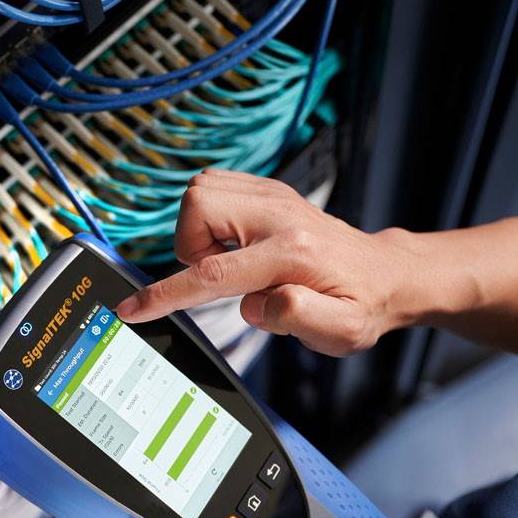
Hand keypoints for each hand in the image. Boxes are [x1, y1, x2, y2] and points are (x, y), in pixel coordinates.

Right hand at [115, 169, 418, 355]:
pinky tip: (233, 244)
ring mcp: (273, 196)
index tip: (133, 309)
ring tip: (228, 261)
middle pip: (198, 204)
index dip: (166, 293)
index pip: (212, 272)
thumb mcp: (342, 332)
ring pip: (201, 188)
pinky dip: (209, 215)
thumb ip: (299, 319)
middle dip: (189, 245)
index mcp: (292, 254)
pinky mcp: (269, 190)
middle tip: (219, 275)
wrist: (384, 274)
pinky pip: (214, 185)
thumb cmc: (360, 306)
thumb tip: (256, 304)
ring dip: (198, 230)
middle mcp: (280, 214)